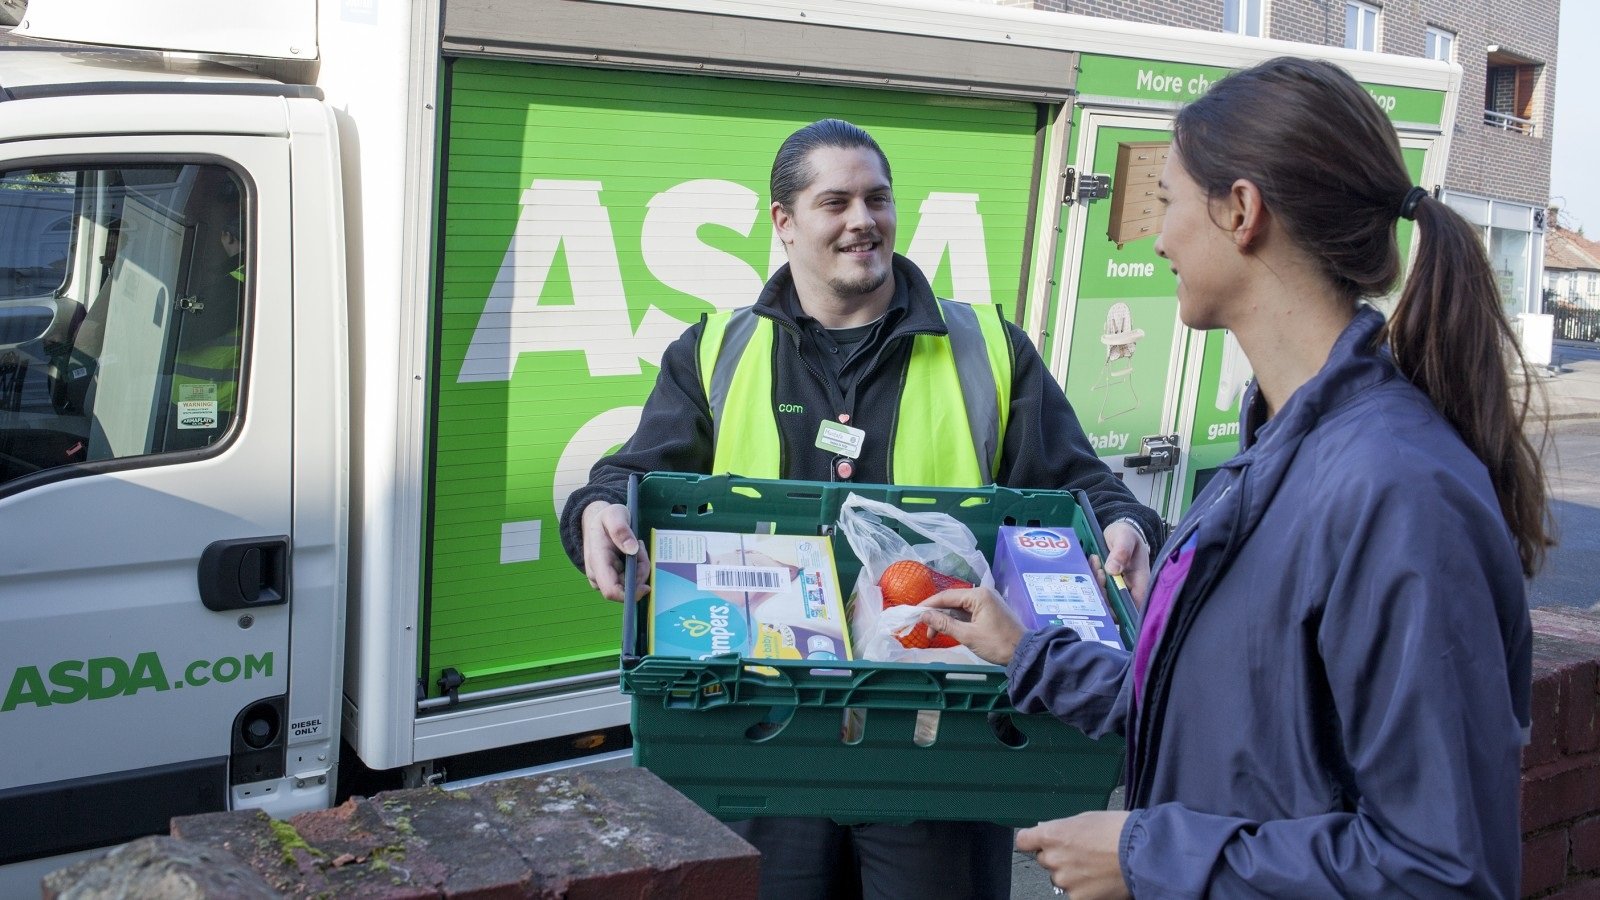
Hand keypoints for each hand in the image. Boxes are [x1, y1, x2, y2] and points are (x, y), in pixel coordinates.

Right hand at [581, 501, 647, 602]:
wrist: (595, 522)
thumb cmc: (606, 518)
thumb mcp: (614, 514)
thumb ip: (621, 529)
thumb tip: (633, 550)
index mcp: (598, 561)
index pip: (611, 591)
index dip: (630, 594)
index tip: (646, 586)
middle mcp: (598, 574)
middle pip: (627, 587)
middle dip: (640, 570)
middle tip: (641, 547)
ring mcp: (604, 578)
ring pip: (630, 584)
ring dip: (639, 567)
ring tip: (636, 546)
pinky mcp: (611, 578)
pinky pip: (629, 580)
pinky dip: (636, 568)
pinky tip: (633, 553)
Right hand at [917, 586, 1024, 665]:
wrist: (1024, 654)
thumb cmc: (996, 644)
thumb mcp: (968, 635)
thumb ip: (944, 624)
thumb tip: (924, 615)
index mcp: (978, 595)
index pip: (946, 596)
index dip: (928, 604)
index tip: (913, 613)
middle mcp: (982, 594)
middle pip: (952, 601)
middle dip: (937, 615)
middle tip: (925, 631)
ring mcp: (987, 602)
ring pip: (959, 608)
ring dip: (946, 620)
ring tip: (934, 635)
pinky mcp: (989, 611)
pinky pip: (967, 613)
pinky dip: (956, 621)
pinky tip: (948, 631)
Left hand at [1017, 811, 1131, 899]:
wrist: (1141, 853)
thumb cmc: (1117, 830)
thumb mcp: (1085, 818)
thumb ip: (1061, 827)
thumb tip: (1047, 830)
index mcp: (1052, 835)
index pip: (1023, 841)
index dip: (1031, 841)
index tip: (1036, 842)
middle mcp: (1054, 858)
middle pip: (1045, 860)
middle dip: (1058, 857)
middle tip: (1082, 853)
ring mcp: (1065, 880)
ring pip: (1060, 878)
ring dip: (1071, 874)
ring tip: (1095, 866)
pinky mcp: (1078, 898)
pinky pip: (1074, 893)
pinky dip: (1084, 888)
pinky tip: (1099, 879)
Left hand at [1098, 521, 1150, 608]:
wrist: (1119, 531)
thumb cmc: (1127, 535)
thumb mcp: (1125, 537)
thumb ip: (1121, 551)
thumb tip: (1113, 569)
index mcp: (1141, 582)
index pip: (1135, 606)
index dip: (1120, 607)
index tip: (1106, 588)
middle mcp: (1131, 590)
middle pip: (1117, 607)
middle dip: (1103, 594)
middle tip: (1099, 572)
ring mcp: (1119, 589)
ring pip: (1106, 600)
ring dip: (1096, 586)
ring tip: (1096, 564)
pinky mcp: (1108, 586)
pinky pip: (1098, 591)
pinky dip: (1092, 581)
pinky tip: (1092, 563)